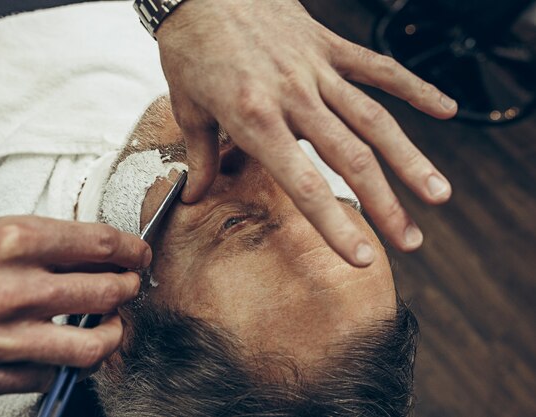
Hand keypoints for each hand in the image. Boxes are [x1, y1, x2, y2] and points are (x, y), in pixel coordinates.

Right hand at [0, 215, 150, 395]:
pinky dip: (63, 362)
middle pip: (103, 293)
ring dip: (111, 334)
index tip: (138, 255)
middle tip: (127, 286)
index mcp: (12, 241)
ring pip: (88, 348)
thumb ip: (49, 244)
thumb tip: (101, 258)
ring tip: (109, 324)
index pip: (99, 245)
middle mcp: (7, 290)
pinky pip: (48, 376)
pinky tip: (60, 347)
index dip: (131, 250)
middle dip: (128, 288)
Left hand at [157, 0, 454, 266]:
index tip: (361, 258)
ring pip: (373, 119)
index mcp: (254, 118)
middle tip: (410, 241)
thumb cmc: (191, 46)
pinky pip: (378, 67)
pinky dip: (413, 87)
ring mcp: (316, 69)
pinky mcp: (329, 45)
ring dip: (409, 159)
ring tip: (438, 195)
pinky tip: (444, 109)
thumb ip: (200, 157)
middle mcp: (293, 97)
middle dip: (384, 205)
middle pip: (350, 158)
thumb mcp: (187, 106)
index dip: (334, 225)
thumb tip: (195, 198)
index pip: (303, 184)